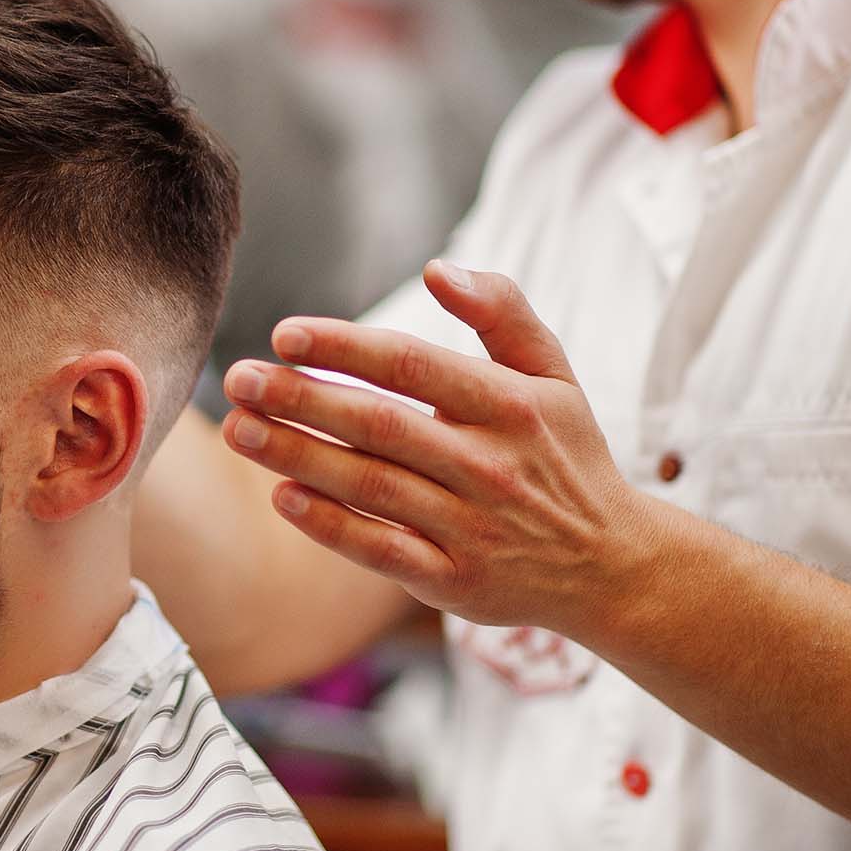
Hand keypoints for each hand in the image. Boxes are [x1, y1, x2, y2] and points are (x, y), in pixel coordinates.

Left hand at [217, 261, 665, 639]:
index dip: (343, 347)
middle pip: (378, 424)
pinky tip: (281, 495)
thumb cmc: (565, 456)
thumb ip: (502, 312)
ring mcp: (471, 526)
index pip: (411, 365)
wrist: (613, 566)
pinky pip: (379, 549)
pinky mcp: (454, 580)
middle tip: (237, 378)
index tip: (284, 334)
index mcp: (510, 405)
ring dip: (296, 455)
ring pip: (369, 485)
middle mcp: (490, 464)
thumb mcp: (554, 375)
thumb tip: (436, 271)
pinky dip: (328, 524)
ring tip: (237, 429)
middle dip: (300, 398)